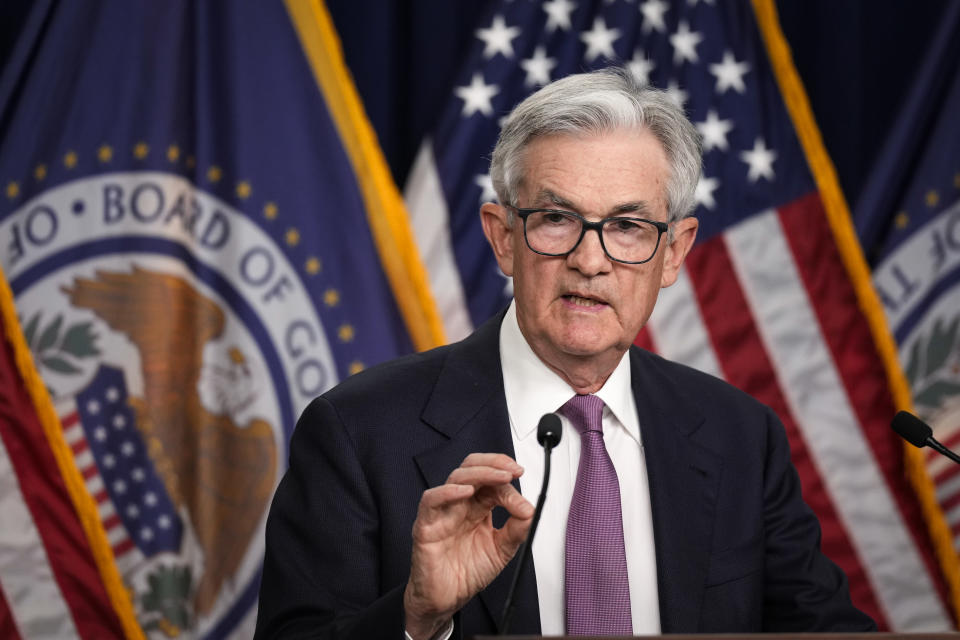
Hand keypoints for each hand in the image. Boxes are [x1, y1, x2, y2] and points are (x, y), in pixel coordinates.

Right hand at [403, 453, 533, 639]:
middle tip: (513, 470)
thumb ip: (516, 529)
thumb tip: (530, 510)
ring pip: (455, 478)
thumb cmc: (466, 573)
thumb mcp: (501, 550)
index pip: (491, 481)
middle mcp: (460, 505)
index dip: (508, 481)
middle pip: (472, 468)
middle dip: (494, 464)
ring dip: (480, 473)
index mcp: (477, 507)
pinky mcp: (426, 526)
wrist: (446, 600)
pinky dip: (447, 492)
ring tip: (500, 477)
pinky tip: (465, 491)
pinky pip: (431, 501)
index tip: (523, 493)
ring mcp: (442, 512)